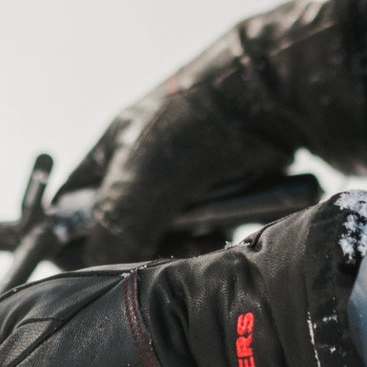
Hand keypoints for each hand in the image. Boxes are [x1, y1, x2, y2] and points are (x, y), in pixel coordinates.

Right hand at [61, 0, 366, 265]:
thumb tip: (105, 276)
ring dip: (193, 247)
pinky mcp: (242, 185)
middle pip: (133, 230)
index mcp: (116, 148)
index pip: (73, 209)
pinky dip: (228, 237)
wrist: (293, 90)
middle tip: (171, 257)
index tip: (101, 271)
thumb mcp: (145, 175)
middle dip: (149, 251)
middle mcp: (152, 162)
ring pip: (182, 236)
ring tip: (210, 245)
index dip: (76, 243)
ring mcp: (199, 174)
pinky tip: (237, 235)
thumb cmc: (209, 117)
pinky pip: (224, 228)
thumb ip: (115, 228)